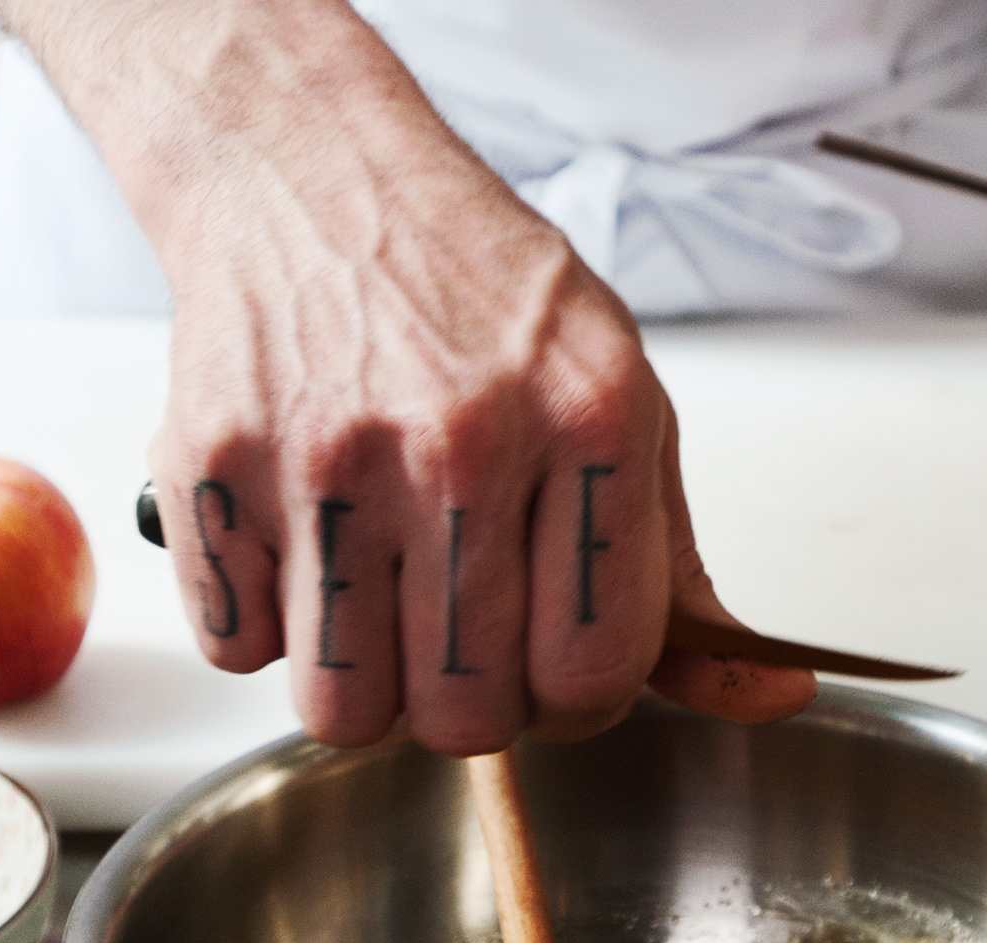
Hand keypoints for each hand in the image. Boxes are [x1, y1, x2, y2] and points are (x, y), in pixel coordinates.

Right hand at [1, 0, 813, 753]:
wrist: (313, 179)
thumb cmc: (481, 305)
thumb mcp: (620, 408)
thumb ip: (680, 572)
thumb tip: (773, 698)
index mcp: (589, 422)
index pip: (594, 674)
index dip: (576, 705)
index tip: (555, 673)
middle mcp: (461, 440)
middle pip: (466, 720)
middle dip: (469, 707)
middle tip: (461, 636)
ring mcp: (327, 456)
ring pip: (341, 711)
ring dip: (363, 685)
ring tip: (379, 599)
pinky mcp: (213, 467)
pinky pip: (238, 650)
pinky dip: (266, 625)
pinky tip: (303, 545)